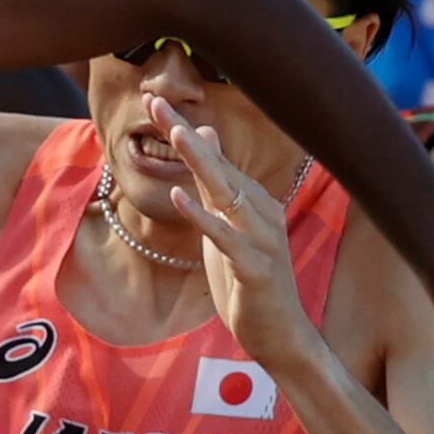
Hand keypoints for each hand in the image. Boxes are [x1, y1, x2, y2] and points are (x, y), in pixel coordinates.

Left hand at [137, 96, 317, 377]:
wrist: (280, 334)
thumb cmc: (249, 281)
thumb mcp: (226, 228)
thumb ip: (214, 187)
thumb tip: (204, 137)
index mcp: (252, 202)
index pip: (213, 158)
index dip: (183, 129)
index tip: (153, 100)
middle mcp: (262, 212)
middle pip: (219, 165)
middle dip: (186, 132)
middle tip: (157, 100)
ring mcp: (262, 238)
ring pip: (227, 193)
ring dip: (201, 162)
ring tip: (177, 133)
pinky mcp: (255, 267)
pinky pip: (226, 237)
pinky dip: (203, 217)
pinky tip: (180, 197)